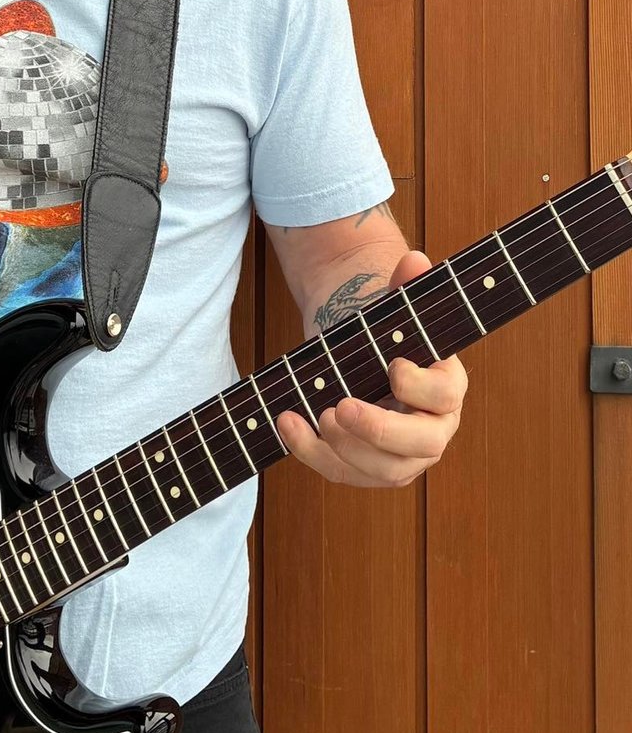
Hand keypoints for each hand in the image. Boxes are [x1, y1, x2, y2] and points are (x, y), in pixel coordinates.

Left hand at [276, 250, 467, 487]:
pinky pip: (343, 472)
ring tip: (318, 415)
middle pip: (423, 445)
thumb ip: (404, 287)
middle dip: (381, 431)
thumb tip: (414, 260)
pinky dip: (311, 452)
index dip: (421, 386)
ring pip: (385, 471)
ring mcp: (400, 455)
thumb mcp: (389, 309)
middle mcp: (431, 428)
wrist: (352, 355)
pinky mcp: (365, 468)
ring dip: (347, 449)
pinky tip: (288, 422)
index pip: (446, 395)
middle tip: (342, 407)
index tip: (392, 366)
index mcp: (446, 387)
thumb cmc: (378, 336)